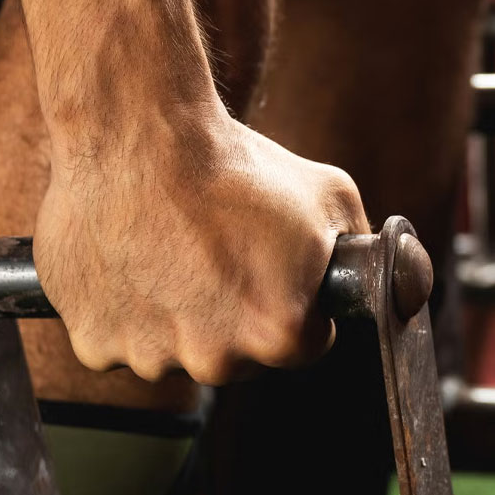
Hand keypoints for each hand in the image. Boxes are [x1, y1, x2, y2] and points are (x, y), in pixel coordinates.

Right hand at [32, 111, 370, 385]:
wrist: (140, 134)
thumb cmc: (237, 164)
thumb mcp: (331, 196)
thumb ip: (367, 251)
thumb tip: (401, 279)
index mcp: (280, 334)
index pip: (305, 344)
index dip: (299, 305)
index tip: (278, 272)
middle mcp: (215, 360)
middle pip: (239, 356)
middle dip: (238, 314)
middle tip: (221, 253)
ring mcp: (148, 356)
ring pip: (175, 349)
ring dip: (178, 315)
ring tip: (173, 248)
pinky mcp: (93, 341)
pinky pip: (119, 339)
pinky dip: (125, 310)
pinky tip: (134, 257)